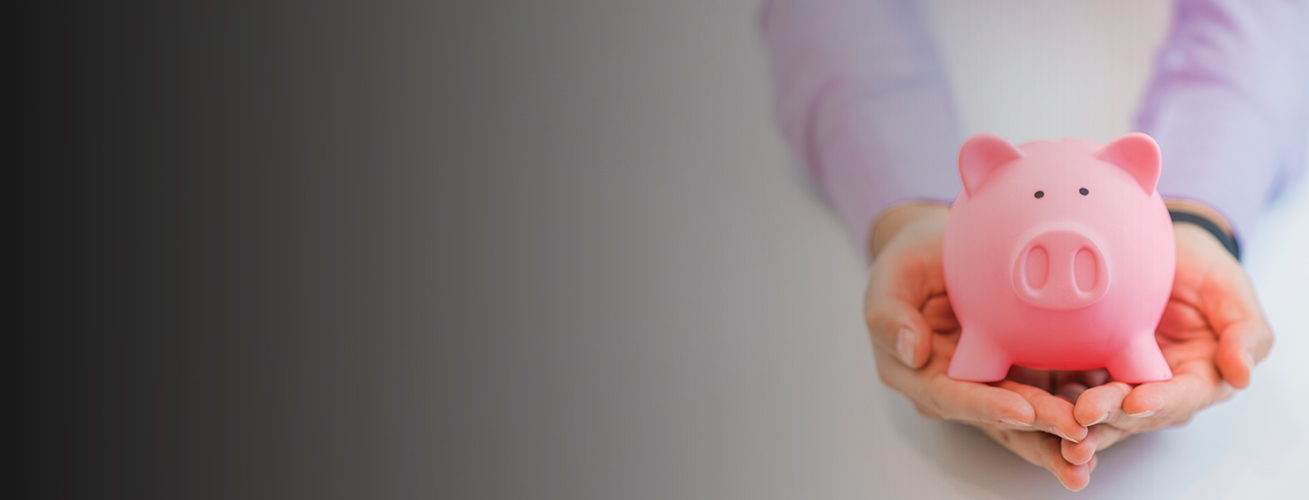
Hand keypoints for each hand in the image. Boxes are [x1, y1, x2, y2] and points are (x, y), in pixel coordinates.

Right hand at [864, 202, 1094, 489]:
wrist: (940, 249)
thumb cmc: (910, 262)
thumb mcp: (890, 277)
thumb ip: (889, 315)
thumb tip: (911, 351)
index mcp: (918, 372)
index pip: (951, 396)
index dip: (986, 405)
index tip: (1022, 410)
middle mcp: (953, 388)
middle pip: (995, 415)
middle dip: (1036, 430)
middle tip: (1075, 434)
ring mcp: (988, 383)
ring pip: (1023, 417)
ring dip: (1056, 436)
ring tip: (1089, 453)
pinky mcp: (1017, 373)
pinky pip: (1045, 396)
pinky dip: (1070, 412)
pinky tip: (1104, 424)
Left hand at [1065, 219, 1273, 462]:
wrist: (1159, 248)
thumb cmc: (1202, 268)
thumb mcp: (1231, 289)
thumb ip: (1244, 331)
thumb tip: (1243, 375)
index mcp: (1200, 377)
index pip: (1182, 397)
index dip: (1162, 401)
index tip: (1137, 401)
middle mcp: (1160, 388)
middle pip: (1135, 412)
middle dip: (1111, 415)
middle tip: (1083, 414)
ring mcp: (1122, 381)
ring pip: (1101, 411)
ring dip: (1079, 422)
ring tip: (1056, 426)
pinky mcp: (1090, 371)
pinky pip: (1070, 390)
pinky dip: (1054, 403)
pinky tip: (1033, 409)